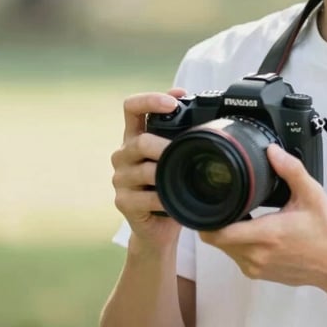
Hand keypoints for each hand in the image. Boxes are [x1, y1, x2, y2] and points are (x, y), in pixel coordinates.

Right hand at [110, 88, 186, 251]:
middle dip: (165, 146)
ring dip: (167, 174)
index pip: (132, 107)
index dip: (150, 100)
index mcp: (135, 137)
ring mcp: (120, 179)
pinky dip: (164, 199)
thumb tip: (206, 114)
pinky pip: (146, 197)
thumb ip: (181, 135)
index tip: (174, 101)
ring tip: (183, 178)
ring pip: (144, 170)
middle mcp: (123, 154)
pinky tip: (174, 200)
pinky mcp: (123, 202)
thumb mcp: (176, 156)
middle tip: (186, 151)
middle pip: (140, 141)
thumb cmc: (170, 185)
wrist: (159, 226)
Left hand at [199, 145, 326, 290]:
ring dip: (227, 233)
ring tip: (239, 212)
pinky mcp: (261, 275)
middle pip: (217, 241)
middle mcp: (255, 255)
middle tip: (222, 200)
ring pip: (226, 250)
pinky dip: (238, 244)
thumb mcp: (312, 195)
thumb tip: (272, 150)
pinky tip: (252, 229)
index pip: (217, 233)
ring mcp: (256, 268)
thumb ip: (291, 170)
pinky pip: (238, 258)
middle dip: (215, 221)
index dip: (204, 219)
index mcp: (265, 235)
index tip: (203, 202)